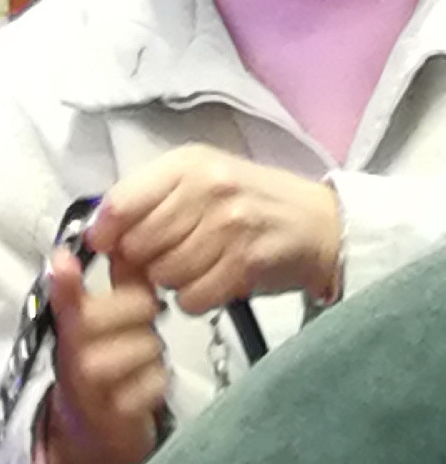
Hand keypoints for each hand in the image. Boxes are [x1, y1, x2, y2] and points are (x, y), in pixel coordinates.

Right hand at [38, 251, 167, 463]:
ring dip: (152, 352)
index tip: (63, 261)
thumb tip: (133, 242)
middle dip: (139, 313)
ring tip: (143, 359)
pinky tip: (147, 386)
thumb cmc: (109, 365)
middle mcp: (74, 354)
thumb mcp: (109, 323)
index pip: (65, 300)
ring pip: (141, 348)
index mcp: (71, 327)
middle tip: (143, 323)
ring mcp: (90, 387)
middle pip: (116, 315)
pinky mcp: (114, 415)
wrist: (96, 433)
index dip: (65, 282)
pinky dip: (158, 383)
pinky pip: (154, 385)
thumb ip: (123, 283)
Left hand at [90, 148, 342, 311]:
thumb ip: (154, 197)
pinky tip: (214, 283)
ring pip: (165, 275)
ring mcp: (231, 225)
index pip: (121, 204)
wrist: (325, 224)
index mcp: (189, 164)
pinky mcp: (249, 261)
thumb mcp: (204, 179)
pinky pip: (194, 297)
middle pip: (139, 245)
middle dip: (146, 261)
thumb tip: (102, 231)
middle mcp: (209, 189)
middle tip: (167, 259)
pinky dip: (197, 299)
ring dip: (174, 282)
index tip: (110, 246)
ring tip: (198, 268)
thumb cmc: (257, 204)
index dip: (107, 233)